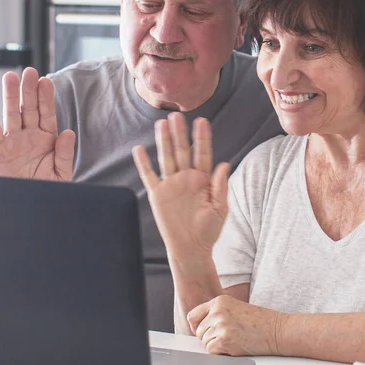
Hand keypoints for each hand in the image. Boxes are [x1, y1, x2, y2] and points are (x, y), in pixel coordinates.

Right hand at [0, 67, 74, 180]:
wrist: (28, 204)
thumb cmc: (46, 187)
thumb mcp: (61, 173)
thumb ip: (65, 153)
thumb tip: (68, 132)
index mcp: (48, 138)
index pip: (47, 114)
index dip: (46, 98)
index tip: (46, 81)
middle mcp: (30, 135)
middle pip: (29, 108)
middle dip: (29, 90)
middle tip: (29, 71)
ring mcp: (14, 140)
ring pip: (12, 114)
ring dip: (10, 96)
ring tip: (10, 77)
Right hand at [132, 113, 229, 258]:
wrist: (191, 249)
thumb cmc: (209, 230)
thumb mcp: (219, 208)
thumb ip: (220, 186)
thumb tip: (225, 164)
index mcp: (202, 179)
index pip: (202, 153)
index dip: (201, 138)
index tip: (202, 121)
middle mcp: (186, 178)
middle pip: (182, 151)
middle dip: (180, 134)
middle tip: (177, 115)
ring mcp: (170, 185)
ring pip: (166, 158)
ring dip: (163, 141)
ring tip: (161, 124)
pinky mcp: (157, 195)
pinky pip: (149, 176)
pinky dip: (143, 163)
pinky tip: (139, 149)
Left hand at [187, 295, 282, 355]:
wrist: (277, 330)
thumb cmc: (261, 321)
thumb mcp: (236, 308)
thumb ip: (218, 313)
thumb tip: (200, 327)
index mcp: (219, 301)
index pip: (193, 316)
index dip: (197, 327)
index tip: (205, 332)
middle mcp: (218, 311)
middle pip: (199, 331)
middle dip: (210, 338)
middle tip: (227, 338)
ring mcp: (221, 325)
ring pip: (205, 342)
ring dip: (216, 346)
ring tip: (234, 340)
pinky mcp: (225, 339)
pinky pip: (211, 351)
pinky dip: (221, 353)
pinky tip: (235, 347)